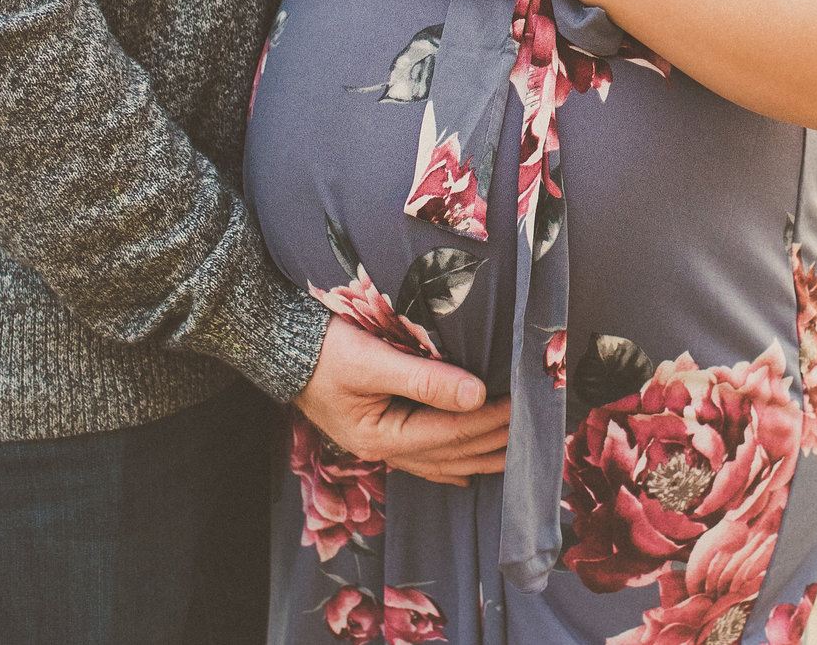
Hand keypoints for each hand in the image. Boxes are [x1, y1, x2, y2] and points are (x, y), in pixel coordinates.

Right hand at [295, 318, 511, 486]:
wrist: (281, 347)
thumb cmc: (324, 349)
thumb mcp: (372, 360)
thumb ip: (424, 379)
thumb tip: (476, 394)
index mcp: (381, 436)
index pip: (450, 432)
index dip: (489, 419)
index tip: (522, 403)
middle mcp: (382, 450)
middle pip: (451, 452)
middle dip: (494, 440)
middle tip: (535, 427)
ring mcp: (380, 446)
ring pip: (441, 461)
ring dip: (480, 456)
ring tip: (516, 452)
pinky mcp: (379, 433)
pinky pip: (425, 458)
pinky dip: (452, 462)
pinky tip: (469, 470)